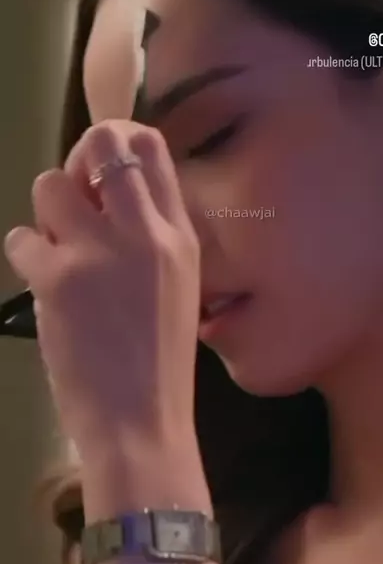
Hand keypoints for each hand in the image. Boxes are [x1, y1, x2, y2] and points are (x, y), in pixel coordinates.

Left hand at [3, 121, 200, 462]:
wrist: (141, 422)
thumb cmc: (162, 359)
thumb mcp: (180, 284)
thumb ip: (153, 235)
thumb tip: (105, 195)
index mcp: (179, 234)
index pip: (151, 147)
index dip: (117, 143)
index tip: (101, 172)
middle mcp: (143, 231)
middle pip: (103, 142)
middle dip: (78, 158)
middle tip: (75, 196)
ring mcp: (98, 252)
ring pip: (49, 184)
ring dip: (45, 212)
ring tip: (57, 246)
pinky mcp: (56, 280)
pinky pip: (20, 238)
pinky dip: (25, 254)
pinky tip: (42, 281)